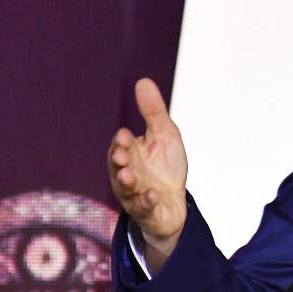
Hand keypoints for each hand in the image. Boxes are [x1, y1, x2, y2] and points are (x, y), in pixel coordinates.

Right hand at [106, 78, 188, 265]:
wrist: (174, 202)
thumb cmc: (165, 166)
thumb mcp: (164, 134)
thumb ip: (153, 111)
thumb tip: (143, 80)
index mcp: (130, 153)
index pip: (121, 145)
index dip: (122, 141)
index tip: (125, 135)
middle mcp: (127, 173)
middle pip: (118, 167)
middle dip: (119, 161)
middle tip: (122, 156)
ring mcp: (135, 194)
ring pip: (126, 189)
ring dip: (127, 182)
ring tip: (129, 177)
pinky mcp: (146, 211)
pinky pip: (143, 208)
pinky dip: (146, 201)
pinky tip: (152, 195)